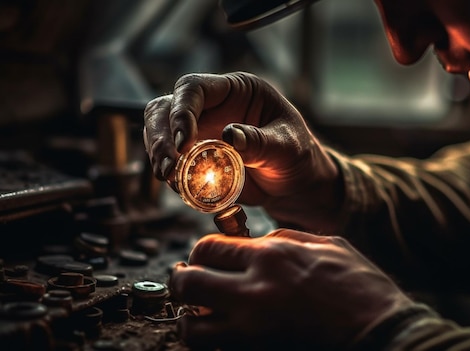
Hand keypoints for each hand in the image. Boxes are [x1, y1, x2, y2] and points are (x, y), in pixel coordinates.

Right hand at [143, 72, 341, 231]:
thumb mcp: (287, 147)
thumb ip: (260, 141)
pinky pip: (172, 160)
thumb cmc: (298, 156)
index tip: (184, 141)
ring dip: (159, 155)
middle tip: (168, 167)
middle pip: (166, 108)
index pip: (194, 88)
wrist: (296, 185)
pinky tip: (180, 188)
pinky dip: (171, 174)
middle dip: (161, 136)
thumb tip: (230, 135)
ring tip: (170, 179)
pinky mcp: (196, 155)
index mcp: (237, 90)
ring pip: (160, 132)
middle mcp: (213, 105)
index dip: (182, 111)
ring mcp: (201, 130)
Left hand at [168, 229, 415, 349]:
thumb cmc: (363, 291)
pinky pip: (214, 349)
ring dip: (189, 318)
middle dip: (181, 281)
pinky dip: (210, 342)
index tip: (203, 259)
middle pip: (189, 281)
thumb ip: (288, 237)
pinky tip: (220, 335)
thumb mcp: (329, 245)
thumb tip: (260, 239)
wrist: (383, 335)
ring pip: (191, 325)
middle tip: (186, 284)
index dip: (200, 253)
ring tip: (197, 314)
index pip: (210, 247)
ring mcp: (252, 328)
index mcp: (274, 255)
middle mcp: (255, 289)